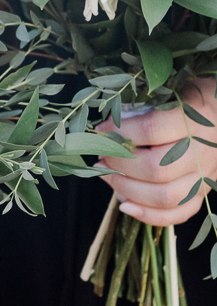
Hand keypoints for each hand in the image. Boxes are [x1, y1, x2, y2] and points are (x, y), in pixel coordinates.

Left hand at [97, 77, 216, 226]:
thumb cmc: (190, 98)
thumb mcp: (171, 90)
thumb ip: (143, 104)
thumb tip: (105, 128)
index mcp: (194, 118)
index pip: (153, 130)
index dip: (121, 132)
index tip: (100, 129)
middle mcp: (202, 150)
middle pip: (156, 168)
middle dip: (119, 165)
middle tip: (101, 155)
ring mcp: (204, 175)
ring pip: (166, 197)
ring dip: (128, 190)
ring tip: (106, 175)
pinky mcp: (203, 192)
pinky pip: (179, 214)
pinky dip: (149, 215)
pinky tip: (125, 205)